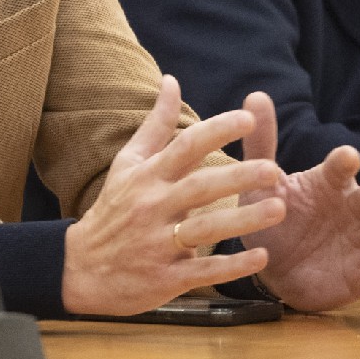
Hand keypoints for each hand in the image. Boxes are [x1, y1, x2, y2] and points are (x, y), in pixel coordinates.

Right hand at [61, 76, 285, 316]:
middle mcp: (152, 206)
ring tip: (279, 209)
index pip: (185, 146)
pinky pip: (203, 271)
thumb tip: (172, 80)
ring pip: (205, 229)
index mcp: (148, 176)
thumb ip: (156, 124)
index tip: (248, 119)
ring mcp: (158, 243)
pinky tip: (261, 257)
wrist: (80, 268)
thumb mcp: (129, 163)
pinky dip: (232, 266)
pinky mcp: (165, 278)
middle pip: (199, 187)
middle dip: (238, 177)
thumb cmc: (113, 209)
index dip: (216, 131)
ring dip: (243, 221)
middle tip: (275, 170)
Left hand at [240, 93, 359, 311]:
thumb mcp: (262, 184)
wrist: (273, 270)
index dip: (344, 162)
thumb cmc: (274, 219)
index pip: (339, 168)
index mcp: (327, 184)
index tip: (346, 156)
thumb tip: (255, 94)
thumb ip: (261, 143)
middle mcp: (348, 209)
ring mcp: (358, 241)